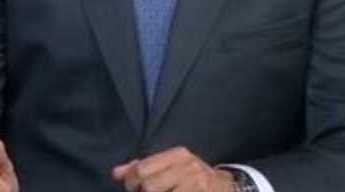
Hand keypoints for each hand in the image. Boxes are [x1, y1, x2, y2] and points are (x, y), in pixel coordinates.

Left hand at [111, 146, 234, 191]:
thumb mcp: (173, 168)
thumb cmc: (195, 181)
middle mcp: (188, 166)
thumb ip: (145, 168)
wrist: (227, 189)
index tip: (135, 189)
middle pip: (148, 185)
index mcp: (178, 155)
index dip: (131, 183)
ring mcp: (195, 183)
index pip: (141, 168)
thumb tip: (117, 173)